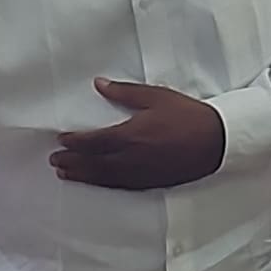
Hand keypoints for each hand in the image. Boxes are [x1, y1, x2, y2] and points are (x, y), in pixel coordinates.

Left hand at [50, 78, 225, 190]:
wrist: (217, 141)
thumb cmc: (187, 115)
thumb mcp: (155, 96)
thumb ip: (124, 93)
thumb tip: (100, 84)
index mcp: (130, 135)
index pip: (94, 141)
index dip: (75, 142)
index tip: (61, 139)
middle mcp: (131, 158)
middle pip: (94, 163)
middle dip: (72, 161)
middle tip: (54, 161)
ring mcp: (141, 173)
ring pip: (104, 178)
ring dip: (82, 176)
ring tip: (65, 174)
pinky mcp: (151, 182)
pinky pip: (121, 186)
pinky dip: (103, 184)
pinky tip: (95, 182)